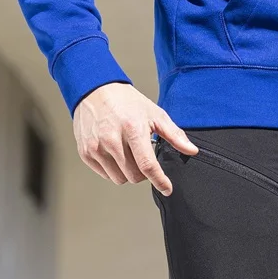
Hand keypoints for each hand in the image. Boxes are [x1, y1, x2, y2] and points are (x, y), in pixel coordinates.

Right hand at [72, 82, 198, 194]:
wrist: (95, 90)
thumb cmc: (127, 102)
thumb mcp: (154, 113)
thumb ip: (174, 134)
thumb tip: (191, 150)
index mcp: (132, 129)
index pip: (147, 164)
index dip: (159, 180)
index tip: (167, 188)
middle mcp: (112, 139)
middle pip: (134, 176)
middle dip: (143, 171)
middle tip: (143, 154)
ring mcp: (96, 147)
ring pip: (119, 179)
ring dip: (128, 172)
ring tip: (128, 152)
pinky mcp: (86, 153)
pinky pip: (105, 175)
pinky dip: (114, 169)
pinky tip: (116, 152)